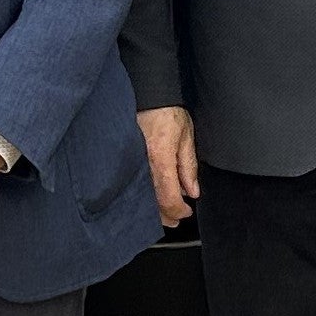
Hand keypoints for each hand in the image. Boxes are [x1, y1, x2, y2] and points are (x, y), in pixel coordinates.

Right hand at [137, 105, 199, 223]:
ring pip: (141, 197)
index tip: (186, 213)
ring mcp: (130, 164)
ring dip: (153, 209)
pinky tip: (149, 199)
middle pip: (152, 202)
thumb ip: (188, 166)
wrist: (144, 96)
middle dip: (165, 216)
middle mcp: (142, 164)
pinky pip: (133, 186)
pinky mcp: (124, 162)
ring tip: (164, 213)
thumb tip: (192, 191)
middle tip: (176, 219)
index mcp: (160, 158)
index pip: (168, 197)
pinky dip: (143, 196)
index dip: (178, 211)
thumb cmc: (165, 112)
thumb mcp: (186, 136)